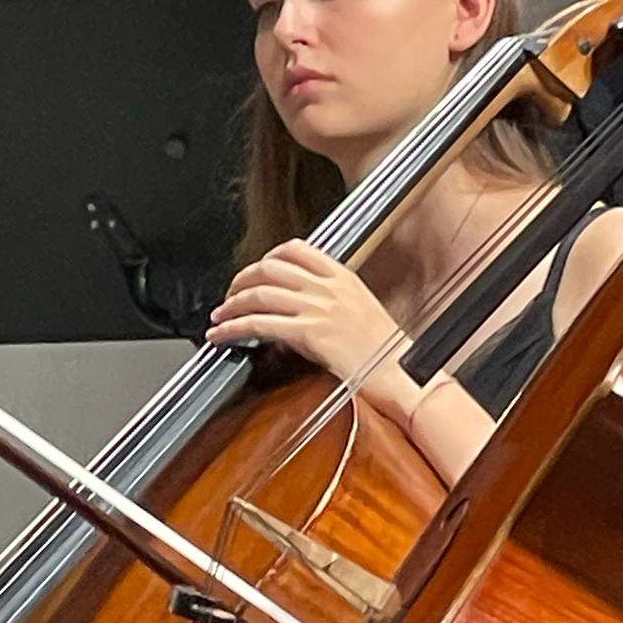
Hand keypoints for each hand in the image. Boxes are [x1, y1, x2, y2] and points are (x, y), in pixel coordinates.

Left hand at [205, 238, 399, 382]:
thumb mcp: (361, 310)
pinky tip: (223, 335)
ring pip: (260, 294)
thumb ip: (332, 299)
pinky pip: (260, 324)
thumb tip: (301, 303)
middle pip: (270, 268)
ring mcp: (318, 308)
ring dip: (232, 304)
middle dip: (242, 280)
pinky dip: (234, 328)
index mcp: (343, 276)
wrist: (402, 374)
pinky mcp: (309, 333)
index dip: (267, 257)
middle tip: (230, 294)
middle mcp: (328, 287)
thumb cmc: (386, 351)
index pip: (295, 249)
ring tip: (220, 317)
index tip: (255, 271)